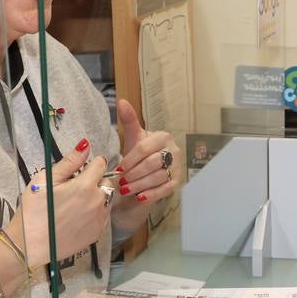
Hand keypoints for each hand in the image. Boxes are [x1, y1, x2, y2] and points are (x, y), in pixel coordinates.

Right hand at [7, 139, 111, 267]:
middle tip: (74, 188)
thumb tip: (85, 145)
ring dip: (97, 197)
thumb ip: (69, 162)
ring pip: (107, 199)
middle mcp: (98, 202)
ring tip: (75, 204)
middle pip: (106, 182)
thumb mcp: (46, 180)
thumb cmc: (34, 210)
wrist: (30, 245)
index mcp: (85, 186)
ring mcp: (100, 219)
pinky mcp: (97, 233)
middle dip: (95, 180)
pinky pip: (103, 216)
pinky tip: (77, 217)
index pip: (100, 164)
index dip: (90, 164)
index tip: (79, 171)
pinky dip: (95, 213)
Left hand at [110, 98, 179, 231]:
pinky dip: (151, 194)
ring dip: (140, 185)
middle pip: (152, 163)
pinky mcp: (177, 182)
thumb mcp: (133, 139)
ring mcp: (177, 167)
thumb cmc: (138, 156)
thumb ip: (129, 120)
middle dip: (135, 174)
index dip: (130, 159)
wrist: (145, 176)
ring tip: (126, 189)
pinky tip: (139, 196)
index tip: (119, 168)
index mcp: (163, 137)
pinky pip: (165, 189)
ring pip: (158, 177)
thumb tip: (122, 101)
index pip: (145, 148)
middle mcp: (174, 151)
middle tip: (121, 181)